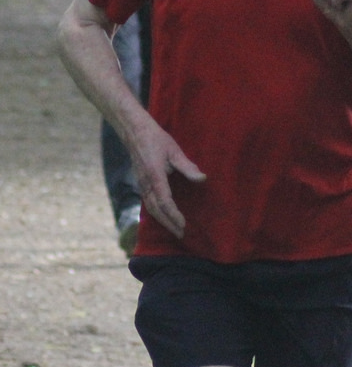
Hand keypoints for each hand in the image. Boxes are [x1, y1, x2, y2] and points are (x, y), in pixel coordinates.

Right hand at [128, 118, 205, 238]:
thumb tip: (202, 179)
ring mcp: (141, 184)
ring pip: (151, 208)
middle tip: (181, 234)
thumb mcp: (174, 150)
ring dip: (162, 220)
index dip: (173, 215)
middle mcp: (146, 183)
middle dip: (168, 223)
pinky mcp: (141, 183)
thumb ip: (187, 167)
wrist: (134, 132)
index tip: (183, 224)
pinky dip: (156, 213)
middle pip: (156, 210)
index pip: (164, 201)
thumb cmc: (156, 139)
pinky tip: (164, 217)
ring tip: (174, 229)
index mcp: (155, 176)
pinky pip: (148, 202)